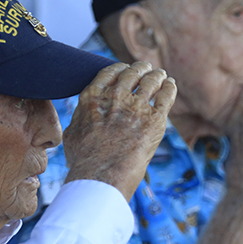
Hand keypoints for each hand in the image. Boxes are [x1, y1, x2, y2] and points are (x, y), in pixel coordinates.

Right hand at [64, 62, 176, 200]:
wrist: (101, 175)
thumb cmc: (84, 160)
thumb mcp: (72, 133)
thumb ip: (81, 119)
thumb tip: (82, 117)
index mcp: (93, 97)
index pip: (110, 72)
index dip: (120, 68)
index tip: (126, 68)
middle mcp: (115, 96)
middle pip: (132, 73)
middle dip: (141, 68)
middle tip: (146, 68)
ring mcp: (136, 107)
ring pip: (151, 81)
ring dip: (157, 76)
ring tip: (160, 75)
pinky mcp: (155, 120)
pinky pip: (166, 96)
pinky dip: (169, 87)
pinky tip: (170, 84)